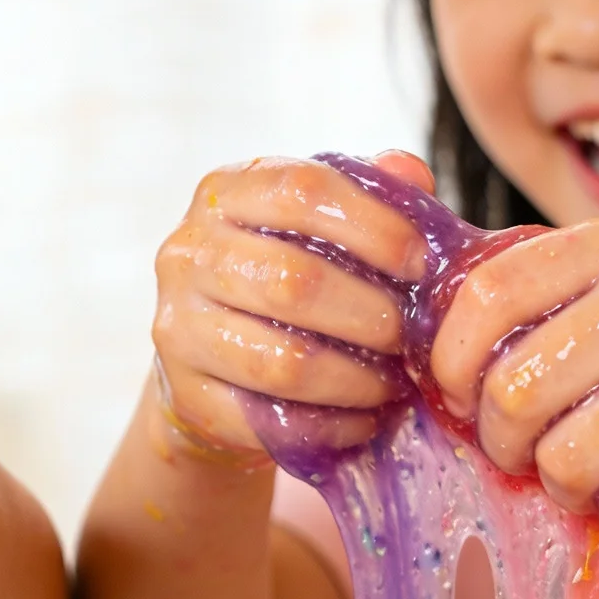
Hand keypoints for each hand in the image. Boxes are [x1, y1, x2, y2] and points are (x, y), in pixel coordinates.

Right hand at [147, 152, 438, 458]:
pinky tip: (362, 419)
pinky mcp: (185, 395)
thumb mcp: (317, 225)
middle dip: (371, 314)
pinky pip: (271, 420)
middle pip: (293, 281)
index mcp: (225, 193)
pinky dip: (330, 425)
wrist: (213, 362)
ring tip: (393, 383)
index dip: (373, 225)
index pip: (301, 190)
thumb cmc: (284, 277)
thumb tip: (411, 174)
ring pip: (283, 361)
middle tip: (411, 336)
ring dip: (355, 379)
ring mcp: (177, 326)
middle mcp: (187, 252)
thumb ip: (367, 194)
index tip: (421, 262)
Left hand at [431, 211, 598, 537]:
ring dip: (566, 487)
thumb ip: (566, 290)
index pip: (487, 296)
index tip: (460, 394)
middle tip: (529, 455)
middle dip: (504, 442)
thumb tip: (438, 335)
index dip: (450, 359)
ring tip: (596, 477)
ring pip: (562, 459)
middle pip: (513, 392)